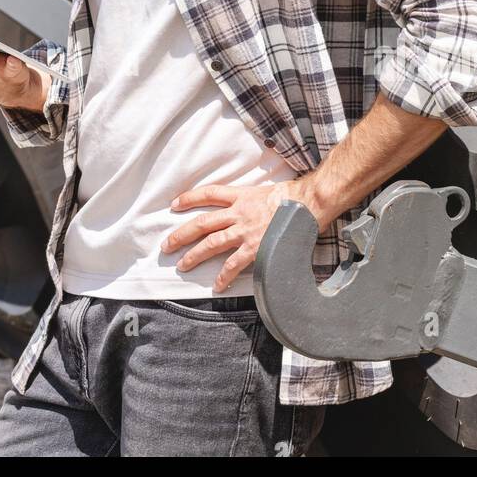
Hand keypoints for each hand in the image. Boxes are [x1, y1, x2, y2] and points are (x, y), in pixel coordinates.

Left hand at [160, 179, 315, 292]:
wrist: (308, 203)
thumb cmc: (292, 197)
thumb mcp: (265, 191)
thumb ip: (251, 200)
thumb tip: (247, 208)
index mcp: (241, 196)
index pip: (209, 194)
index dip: (189, 198)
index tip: (175, 204)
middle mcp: (238, 213)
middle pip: (202, 223)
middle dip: (182, 234)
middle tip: (167, 245)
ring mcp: (245, 231)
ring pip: (211, 243)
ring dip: (195, 255)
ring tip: (183, 265)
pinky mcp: (255, 248)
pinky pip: (234, 264)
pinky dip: (224, 275)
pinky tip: (217, 285)